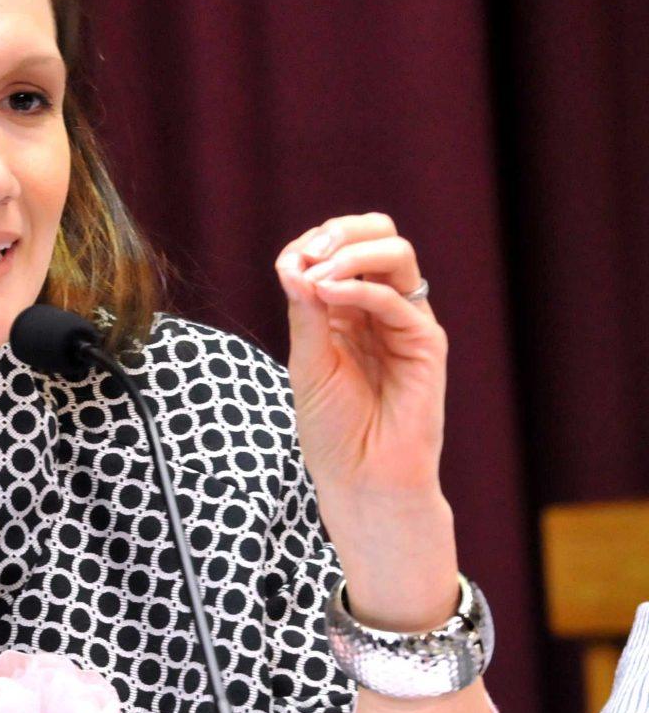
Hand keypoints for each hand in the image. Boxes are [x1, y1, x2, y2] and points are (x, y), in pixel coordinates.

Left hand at [275, 213, 458, 631]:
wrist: (362, 480)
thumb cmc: (332, 428)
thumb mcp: (307, 361)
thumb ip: (305, 311)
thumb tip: (293, 262)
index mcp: (349, 308)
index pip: (341, 247)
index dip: (313, 244)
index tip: (287, 264)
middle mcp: (381, 308)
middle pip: (379, 235)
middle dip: (341, 232)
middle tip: (310, 253)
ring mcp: (406, 323)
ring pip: (396, 254)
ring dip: (352, 254)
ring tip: (318, 278)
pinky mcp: (426, 345)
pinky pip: (398, 300)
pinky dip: (361, 289)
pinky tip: (330, 296)